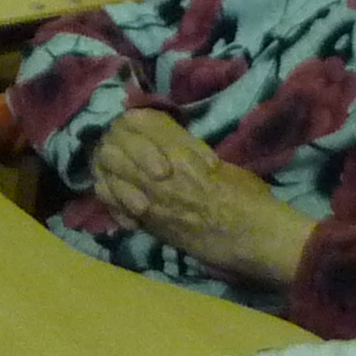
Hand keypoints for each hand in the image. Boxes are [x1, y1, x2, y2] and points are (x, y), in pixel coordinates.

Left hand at [91, 108, 317, 284]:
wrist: (249, 236)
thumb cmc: (246, 196)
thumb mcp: (217, 161)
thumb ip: (187, 152)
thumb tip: (171, 148)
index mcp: (179, 149)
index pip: (137, 121)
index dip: (129, 119)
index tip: (130, 123)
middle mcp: (157, 171)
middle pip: (114, 145)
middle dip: (112, 142)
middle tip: (114, 145)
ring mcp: (148, 198)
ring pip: (107, 173)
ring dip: (106, 168)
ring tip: (110, 168)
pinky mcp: (147, 223)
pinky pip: (113, 205)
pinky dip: (110, 196)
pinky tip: (114, 193)